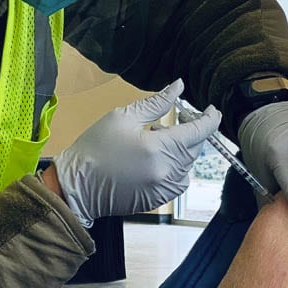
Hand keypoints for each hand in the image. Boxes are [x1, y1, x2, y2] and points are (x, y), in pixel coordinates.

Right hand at [53, 80, 220, 225]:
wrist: (76, 187)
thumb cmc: (95, 149)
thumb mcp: (124, 116)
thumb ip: (157, 103)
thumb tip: (178, 86)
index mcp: (161, 150)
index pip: (200, 133)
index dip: (210, 118)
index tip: (211, 109)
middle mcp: (167, 173)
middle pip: (195, 147)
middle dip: (191, 130)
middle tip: (176, 117)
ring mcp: (163, 190)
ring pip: (188, 164)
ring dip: (181, 148)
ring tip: (156, 138)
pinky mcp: (158, 200)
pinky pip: (177, 179)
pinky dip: (173, 165)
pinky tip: (153, 156)